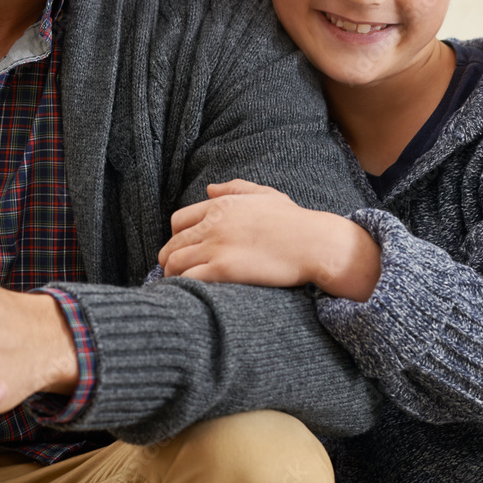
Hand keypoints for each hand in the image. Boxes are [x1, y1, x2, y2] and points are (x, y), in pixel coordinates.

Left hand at [158, 179, 380, 300]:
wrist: (313, 243)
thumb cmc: (294, 220)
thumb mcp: (265, 194)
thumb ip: (235, 188)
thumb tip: (209, 188)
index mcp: (220, 205)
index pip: (179, 220)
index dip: (176, 237)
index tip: (183, 249)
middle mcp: (213, 224)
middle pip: (173, 243)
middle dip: (169, 259)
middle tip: (174, 272)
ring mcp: (216, 246)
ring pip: (175, 262)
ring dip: (172, 275)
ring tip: (178, 286)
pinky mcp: (223, 269)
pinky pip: (189, 278)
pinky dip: (183, 286)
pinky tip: (189, 293)